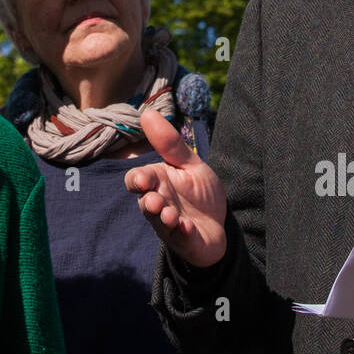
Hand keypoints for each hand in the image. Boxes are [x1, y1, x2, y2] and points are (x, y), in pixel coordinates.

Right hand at [124, 109, 227, 267]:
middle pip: (144, 202)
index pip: (136, 180)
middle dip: (149, 202)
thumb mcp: (190, 165)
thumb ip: (170, 144)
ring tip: (170, 215)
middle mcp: (158, 203)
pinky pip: (179, 238)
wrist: (218, 225)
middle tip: (156, 200)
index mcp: (158, 183)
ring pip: (158, 222)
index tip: (142, 180)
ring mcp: (169, 224)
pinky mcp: (183, 240)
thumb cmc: (199, 193)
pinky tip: (188, 226)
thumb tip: (147, 113)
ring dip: (163, 217)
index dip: (136, 180)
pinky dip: (182, 232)